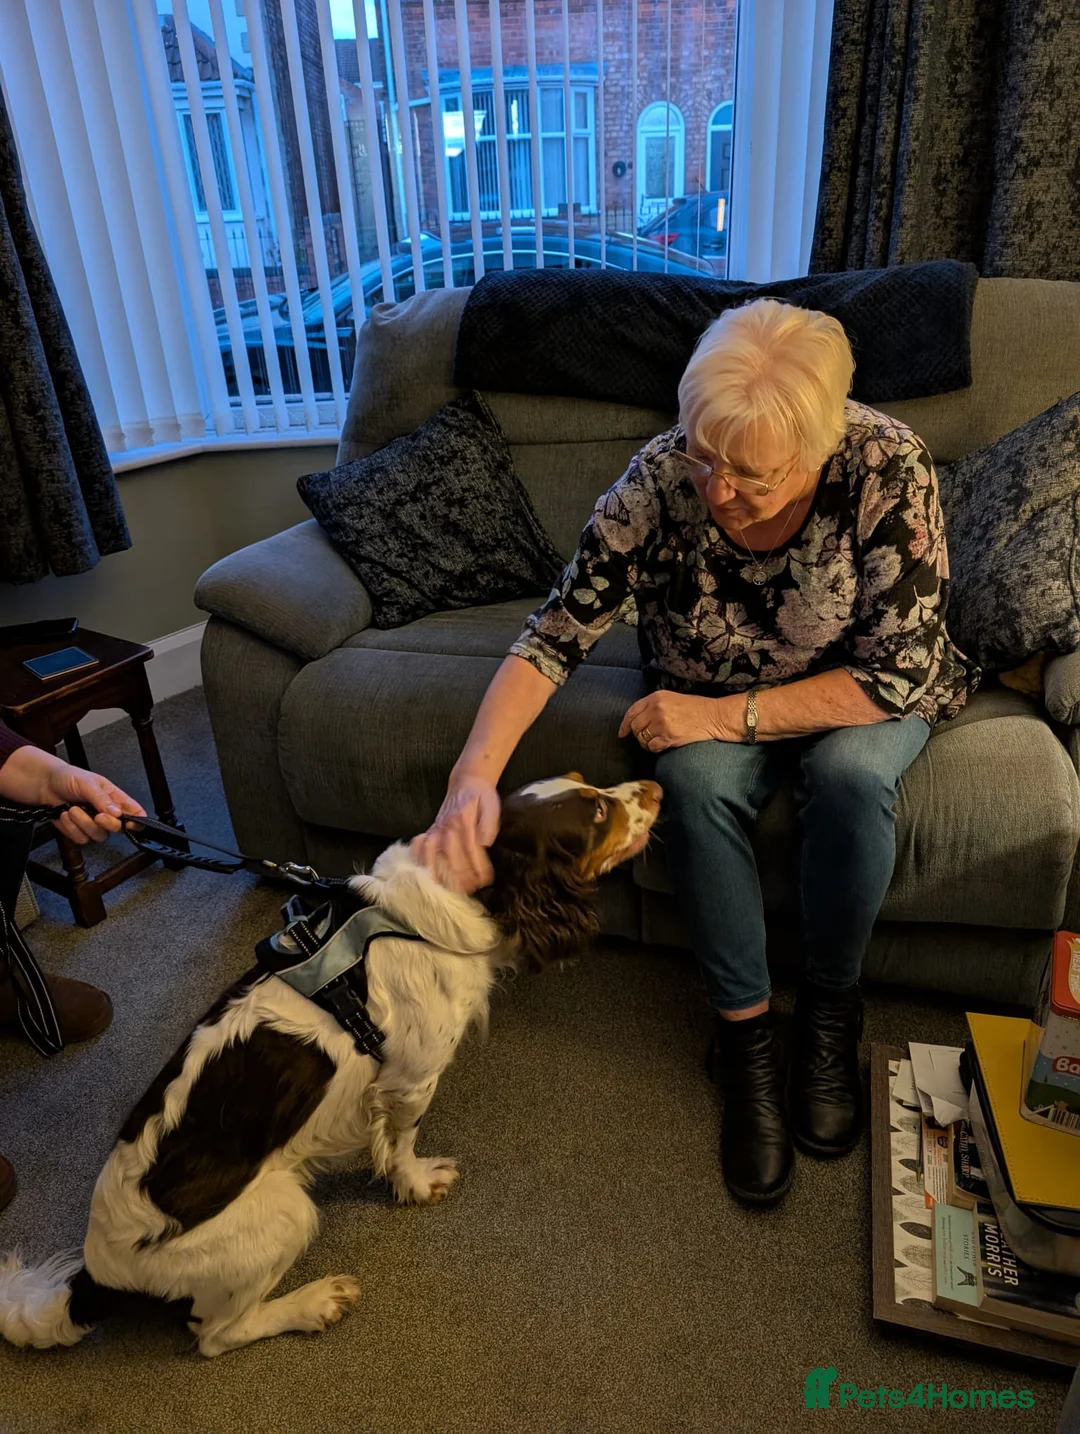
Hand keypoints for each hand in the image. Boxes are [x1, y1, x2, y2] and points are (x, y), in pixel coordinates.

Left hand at [0, 746, 145, 844]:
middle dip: (106, 823)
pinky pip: (80, 839)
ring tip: (72, 809)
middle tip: (96, 815)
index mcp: (115, 798)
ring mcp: (92, 824)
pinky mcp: (78, 832)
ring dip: (83, 823)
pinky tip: (65, 815)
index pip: (135, 812)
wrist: (43, 785)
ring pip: (98, 836)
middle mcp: (106, 813)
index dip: (137, 821)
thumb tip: (118, 813)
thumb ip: (103, 799)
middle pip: (117, 829)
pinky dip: (70, 828)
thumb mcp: (88, 783)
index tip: (129, 824)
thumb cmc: (67, 778)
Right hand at [409, 775, 500, 892]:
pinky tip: (424, 873)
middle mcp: (446, 825)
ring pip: (432, 854)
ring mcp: (436, 828)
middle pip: (450, 856)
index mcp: (463, 820)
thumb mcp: (492, 806)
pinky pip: (419, 846)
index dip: (477, 867)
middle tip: (470, 890)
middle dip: (460, 876)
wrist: (467, 781)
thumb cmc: (482, 796)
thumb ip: (489, 825)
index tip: (485, 881)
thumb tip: (485, 843)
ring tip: (448, 888)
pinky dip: (419, 859)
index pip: (470, 849)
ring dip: (439, 873)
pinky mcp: (430, 830)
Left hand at [619, 691, 743, 751]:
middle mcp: (656, 709)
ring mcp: (662, 723)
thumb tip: (637, 719)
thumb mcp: (671, 698)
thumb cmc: (695, 707)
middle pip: (635, 726)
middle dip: (637, 735)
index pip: (632, 711)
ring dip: (646, 743)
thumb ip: (653, 706)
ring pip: (642, 738)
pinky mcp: (668, 736)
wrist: (712, 716)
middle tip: (644, 738)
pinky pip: (652, 746)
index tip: (622, 732)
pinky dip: (654, 748)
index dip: (624, 724)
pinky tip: (661, 745)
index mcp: (656, 697)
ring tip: (655, 741)